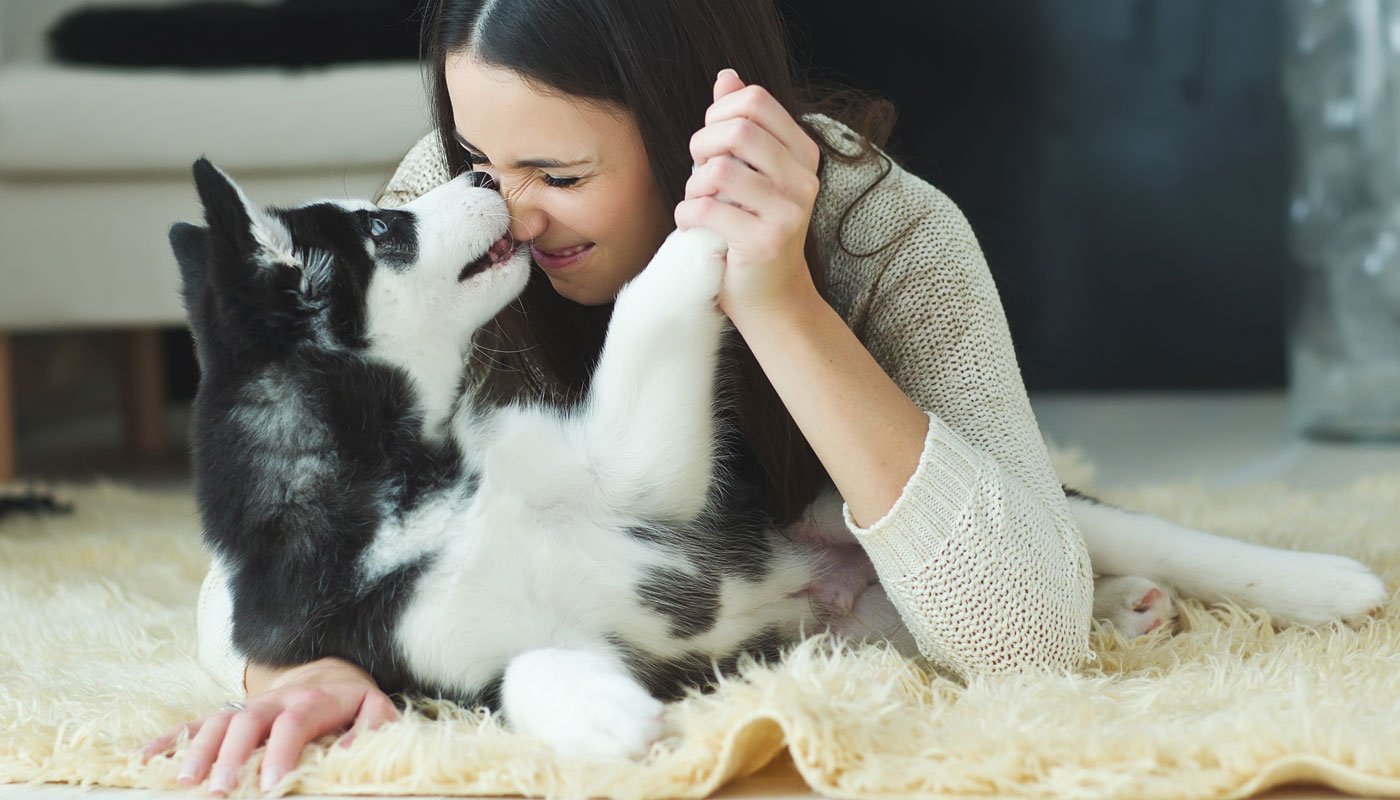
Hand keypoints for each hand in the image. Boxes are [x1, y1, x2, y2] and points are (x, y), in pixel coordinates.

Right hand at [141, 657, 397, 795]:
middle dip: (232, 756)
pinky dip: (169, 740)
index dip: (282, 751)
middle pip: (247, 722)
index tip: (273, 784)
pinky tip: (146, 760)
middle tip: (222, 791)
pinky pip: (195, 723)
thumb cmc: (351, 702)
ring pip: (216, 722)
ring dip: (198, 751)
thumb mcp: (374, 708)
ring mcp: (246, 706)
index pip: (294, 722)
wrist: (326, 672)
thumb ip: (374, 727)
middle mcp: (274, 701)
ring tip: (185, 782)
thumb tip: (351, 755)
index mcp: (312, 701)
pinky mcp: (228, 714)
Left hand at [675, 68, 823, 324]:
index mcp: (803, 154)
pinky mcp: (765, 243)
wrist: (772, 299)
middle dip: (702, 147)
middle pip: (737, 130)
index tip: (711, 144)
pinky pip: (705, 210)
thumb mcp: (751, 173)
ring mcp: (789, 213)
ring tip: (698, 204)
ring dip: (694, 187)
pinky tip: (694, 227)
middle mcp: (803, 180)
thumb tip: (727, 76)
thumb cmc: (752, 231)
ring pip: (719, 171)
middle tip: (699, 173)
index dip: (718, 114)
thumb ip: (741, 125)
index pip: (755, 101)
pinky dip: (687, 216)